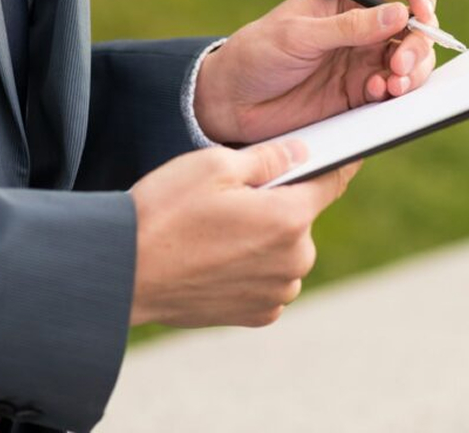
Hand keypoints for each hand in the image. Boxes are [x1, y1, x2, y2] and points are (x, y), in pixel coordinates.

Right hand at [129, 139, 358, 327]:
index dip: (337, 163)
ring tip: (214, 228)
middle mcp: (294, 262)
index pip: (332, 182)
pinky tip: (214, 255)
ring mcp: (276, 293)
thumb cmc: (166, 212)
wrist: (123, 273)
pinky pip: (268, 277)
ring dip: (263, 236)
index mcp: (289, 219)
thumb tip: (302, 153)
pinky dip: (251, 264)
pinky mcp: (256, 315)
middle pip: (301, 216)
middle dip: (277, 202)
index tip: (344, 155)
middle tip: (230, 196)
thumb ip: (269, 157)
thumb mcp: (214, 164)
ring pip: (284, 248)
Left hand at [194, 0, 437, 143]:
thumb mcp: (298, 35)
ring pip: (412, 60)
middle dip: (417, 44)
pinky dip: (394, 93)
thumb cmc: (256, 53)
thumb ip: (348, 27)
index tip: (423, 13)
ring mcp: (363, 60)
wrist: (230, 101)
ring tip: (394, 85)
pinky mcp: (359, 93)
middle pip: (414, 26)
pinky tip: (375, 95)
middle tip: (400, 65)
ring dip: (413, 72)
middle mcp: (362, 25)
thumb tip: (400, 14)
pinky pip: (393, 90)